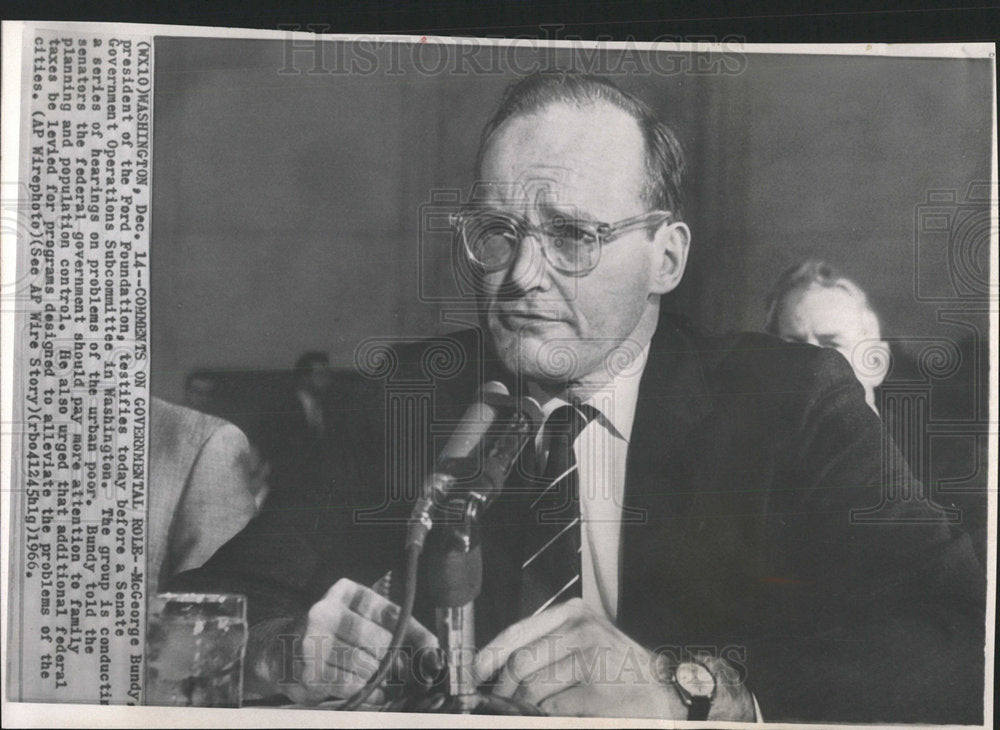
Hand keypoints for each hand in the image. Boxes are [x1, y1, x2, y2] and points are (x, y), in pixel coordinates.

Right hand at [267, 578, 437, 704]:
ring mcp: (313, 642)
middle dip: (397, 660)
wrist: (280, 651)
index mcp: (344, 593)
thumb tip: (433, 650)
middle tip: (405, 672)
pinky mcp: (309, 672)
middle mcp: (325, 612)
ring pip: (365, 665)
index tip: (433, 651)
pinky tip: (372, 692)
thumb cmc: (332, 633)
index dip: (416, 634)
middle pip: (378, 640)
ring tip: (385, 682)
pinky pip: (351, 685)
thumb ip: (395, 628)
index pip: (390, 612)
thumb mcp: (360, 618)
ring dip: (381, 678)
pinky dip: (369, 692)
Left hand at [474, 599, 752, 718]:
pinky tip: (563, 713)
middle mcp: (582, 630)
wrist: (665, 691)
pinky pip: (552, 710)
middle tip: (504, 700)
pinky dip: (548, 716)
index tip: (477, 673)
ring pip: (533, 689)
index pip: (518, 631)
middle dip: (506, 688)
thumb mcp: (584, 641)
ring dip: (527, 706)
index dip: (489, 655)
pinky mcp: (596, 692)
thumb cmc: (620, 668)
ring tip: (537, 708)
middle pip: (519, 662)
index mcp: (574, 613)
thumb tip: (498, 669)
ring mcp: (590, 660)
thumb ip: (545, 646)